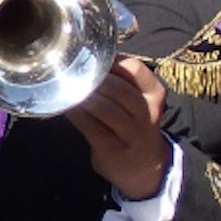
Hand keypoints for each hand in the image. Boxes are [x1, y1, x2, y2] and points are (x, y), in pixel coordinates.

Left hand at [65, 57, 170, 200]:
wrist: (145, 166)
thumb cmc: (133, 124)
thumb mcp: (138, 100)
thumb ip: (121, 80)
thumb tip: (90, 54)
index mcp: (154, 94)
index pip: (134, 69)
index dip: (109, 61)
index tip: (90, 59)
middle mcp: (148, 113)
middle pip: (118, 89)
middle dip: (93, 80)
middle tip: (72, 73)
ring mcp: (132, 133)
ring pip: (105, 108)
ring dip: (83, 97)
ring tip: (66, 88)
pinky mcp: (113, 149)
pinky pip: (91, 127)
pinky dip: (76, 115)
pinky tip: (65, 107)